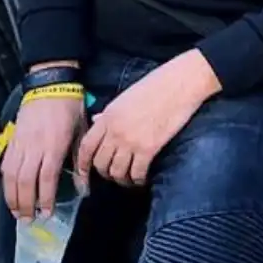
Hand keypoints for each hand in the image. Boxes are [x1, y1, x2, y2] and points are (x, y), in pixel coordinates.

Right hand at [0, 96, 86, 222]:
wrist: (51, 84)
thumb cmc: (70, 107)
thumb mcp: (82, 131)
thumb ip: (81, 160)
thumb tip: (84, 188)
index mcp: (55, 144)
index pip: (47, 178)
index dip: (46, 198)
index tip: (47, 213)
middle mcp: (35, 146)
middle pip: (25, 182)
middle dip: (26, 204)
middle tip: (28, 220)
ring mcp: (21, 143)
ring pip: (12, 176)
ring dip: (13, 197)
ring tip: (17, 212)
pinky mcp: (13, 139)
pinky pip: (6, 165)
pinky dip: (6, 181)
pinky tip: (10, 191)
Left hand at [76, 50, 219, 188]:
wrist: (180, 83)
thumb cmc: (156, 85)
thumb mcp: (126, 97)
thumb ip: (109, 113)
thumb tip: (96, 121)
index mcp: (108, 116)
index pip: (86, 147)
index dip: (82, 165)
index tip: (84, 174)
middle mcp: (115, 131)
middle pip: (100, 163)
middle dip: (105, 173)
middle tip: (114, 174)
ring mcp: (131, 140)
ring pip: (117, 172)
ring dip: (122, 179)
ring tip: (130, 179)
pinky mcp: (149, 148)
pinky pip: (137, 173)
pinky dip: (138, 180)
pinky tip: (143, 178)